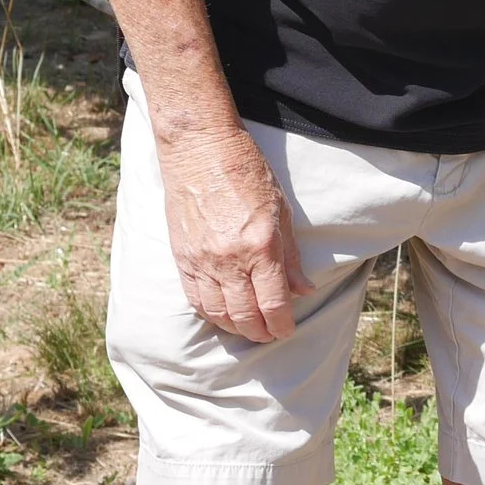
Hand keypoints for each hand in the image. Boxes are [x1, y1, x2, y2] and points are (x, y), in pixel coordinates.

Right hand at [157, 125, 312, 342]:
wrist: (200, 150)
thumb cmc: (246, 172)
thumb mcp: (281, 210)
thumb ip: (290, 256)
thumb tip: (302, 290)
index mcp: (260, 246)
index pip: (273, 303)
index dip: (282, 324)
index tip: (287, 331)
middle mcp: (229, 259)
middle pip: (245, 314)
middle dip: (260, 331)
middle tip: (270, 335)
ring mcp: (202, 260)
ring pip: (218, 312)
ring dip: (235, 327)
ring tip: (248, 329)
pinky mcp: (182, 257)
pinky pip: (195, 298)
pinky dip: (210, 313)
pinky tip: (221, 315)